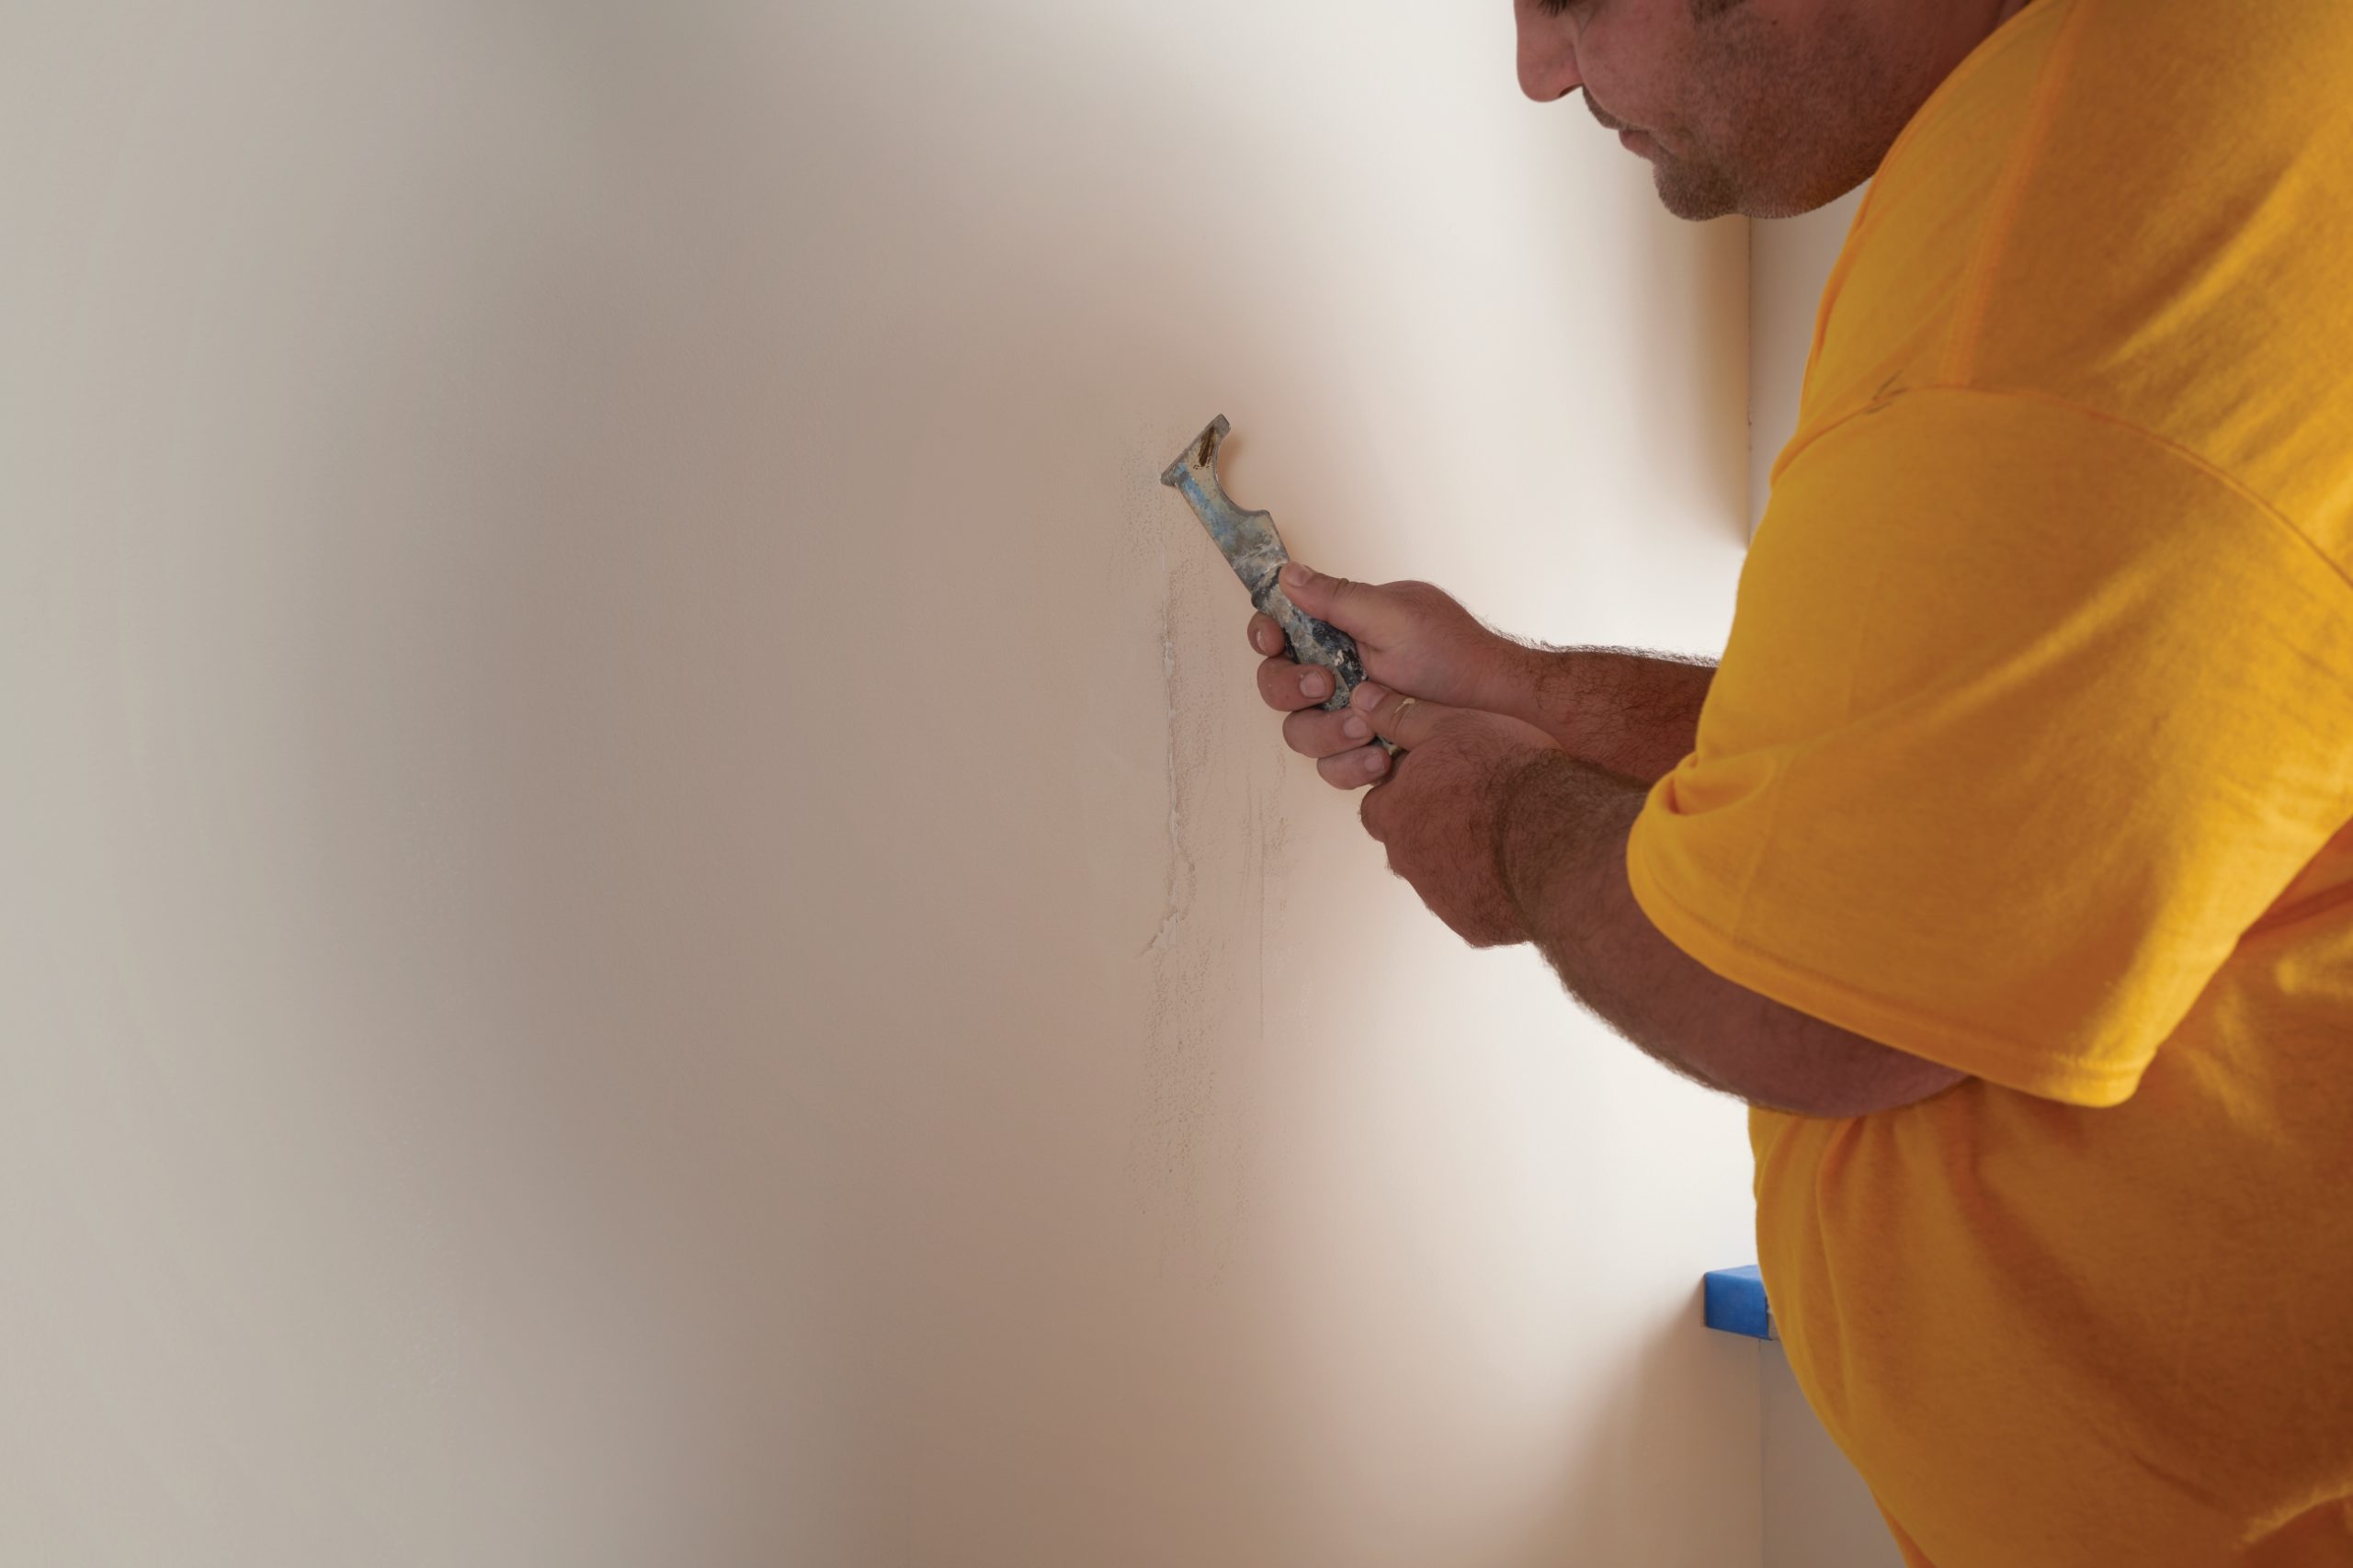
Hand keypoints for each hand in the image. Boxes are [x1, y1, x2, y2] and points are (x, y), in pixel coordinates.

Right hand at [1249, 564, 1544, 789]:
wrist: (1497, 706)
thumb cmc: (1454, 654)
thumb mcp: (1394, 616)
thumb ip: (1337, 599)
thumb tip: (1289, 573)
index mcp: (1339, 632)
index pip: (1280, 632)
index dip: (1266, 636)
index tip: (1275, 641)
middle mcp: (1337, 673)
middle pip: (1277, 687)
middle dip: (1292, 689)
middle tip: (1326, 686)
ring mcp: (1347, 715)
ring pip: (1300, 733)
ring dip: (1326, 733)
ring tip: (1367, 729)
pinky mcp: (1362, 753)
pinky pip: (1333, 769)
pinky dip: (1351, 767)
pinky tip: (1382, 758)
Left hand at [1349, 682, 1561, 947]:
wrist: (1556, 835)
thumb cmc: (1505, 774)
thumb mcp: (1451, 724)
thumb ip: (1403, 715)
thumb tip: (1362, 700)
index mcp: (1393, 814)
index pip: (1380, 805)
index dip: (1408, 791)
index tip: (1439, 780)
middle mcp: (1408, 863)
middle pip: (1410, 845)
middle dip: (1433, 828)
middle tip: (1477, 806)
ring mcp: (1440, 899)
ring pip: (1443, 878)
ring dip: (1464, 860)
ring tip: (1507, 834)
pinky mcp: (1475, 925)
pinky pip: (1477, 906)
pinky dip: (1492, 890)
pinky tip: (1522, 866)